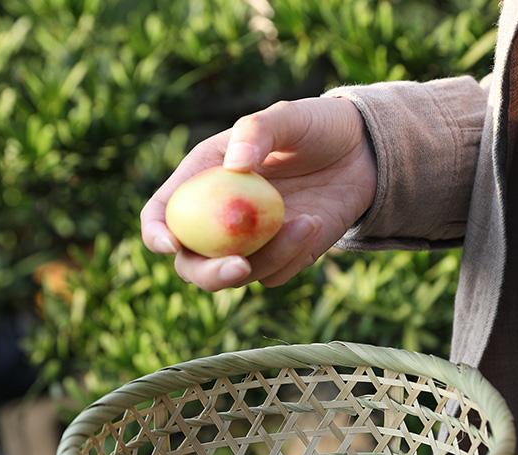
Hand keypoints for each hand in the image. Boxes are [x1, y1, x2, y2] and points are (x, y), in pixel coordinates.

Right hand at [140, 97, 376, 290]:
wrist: (361, 152)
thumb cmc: (314, 127)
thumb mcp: (288, 116)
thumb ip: (257, 131)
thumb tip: (235, 167)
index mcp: (201, 181)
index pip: (161, 215)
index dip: (156, 233)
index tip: (170, 244)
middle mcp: (217, 220)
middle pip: (192, 265)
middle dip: (208, 274)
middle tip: (238, 266)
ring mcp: (249, 244)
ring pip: (236, 277)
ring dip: (268, 258)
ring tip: (306, 220)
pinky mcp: (280, 258)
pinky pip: (273, 276)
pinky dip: (291, 257)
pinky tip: (314, 223)